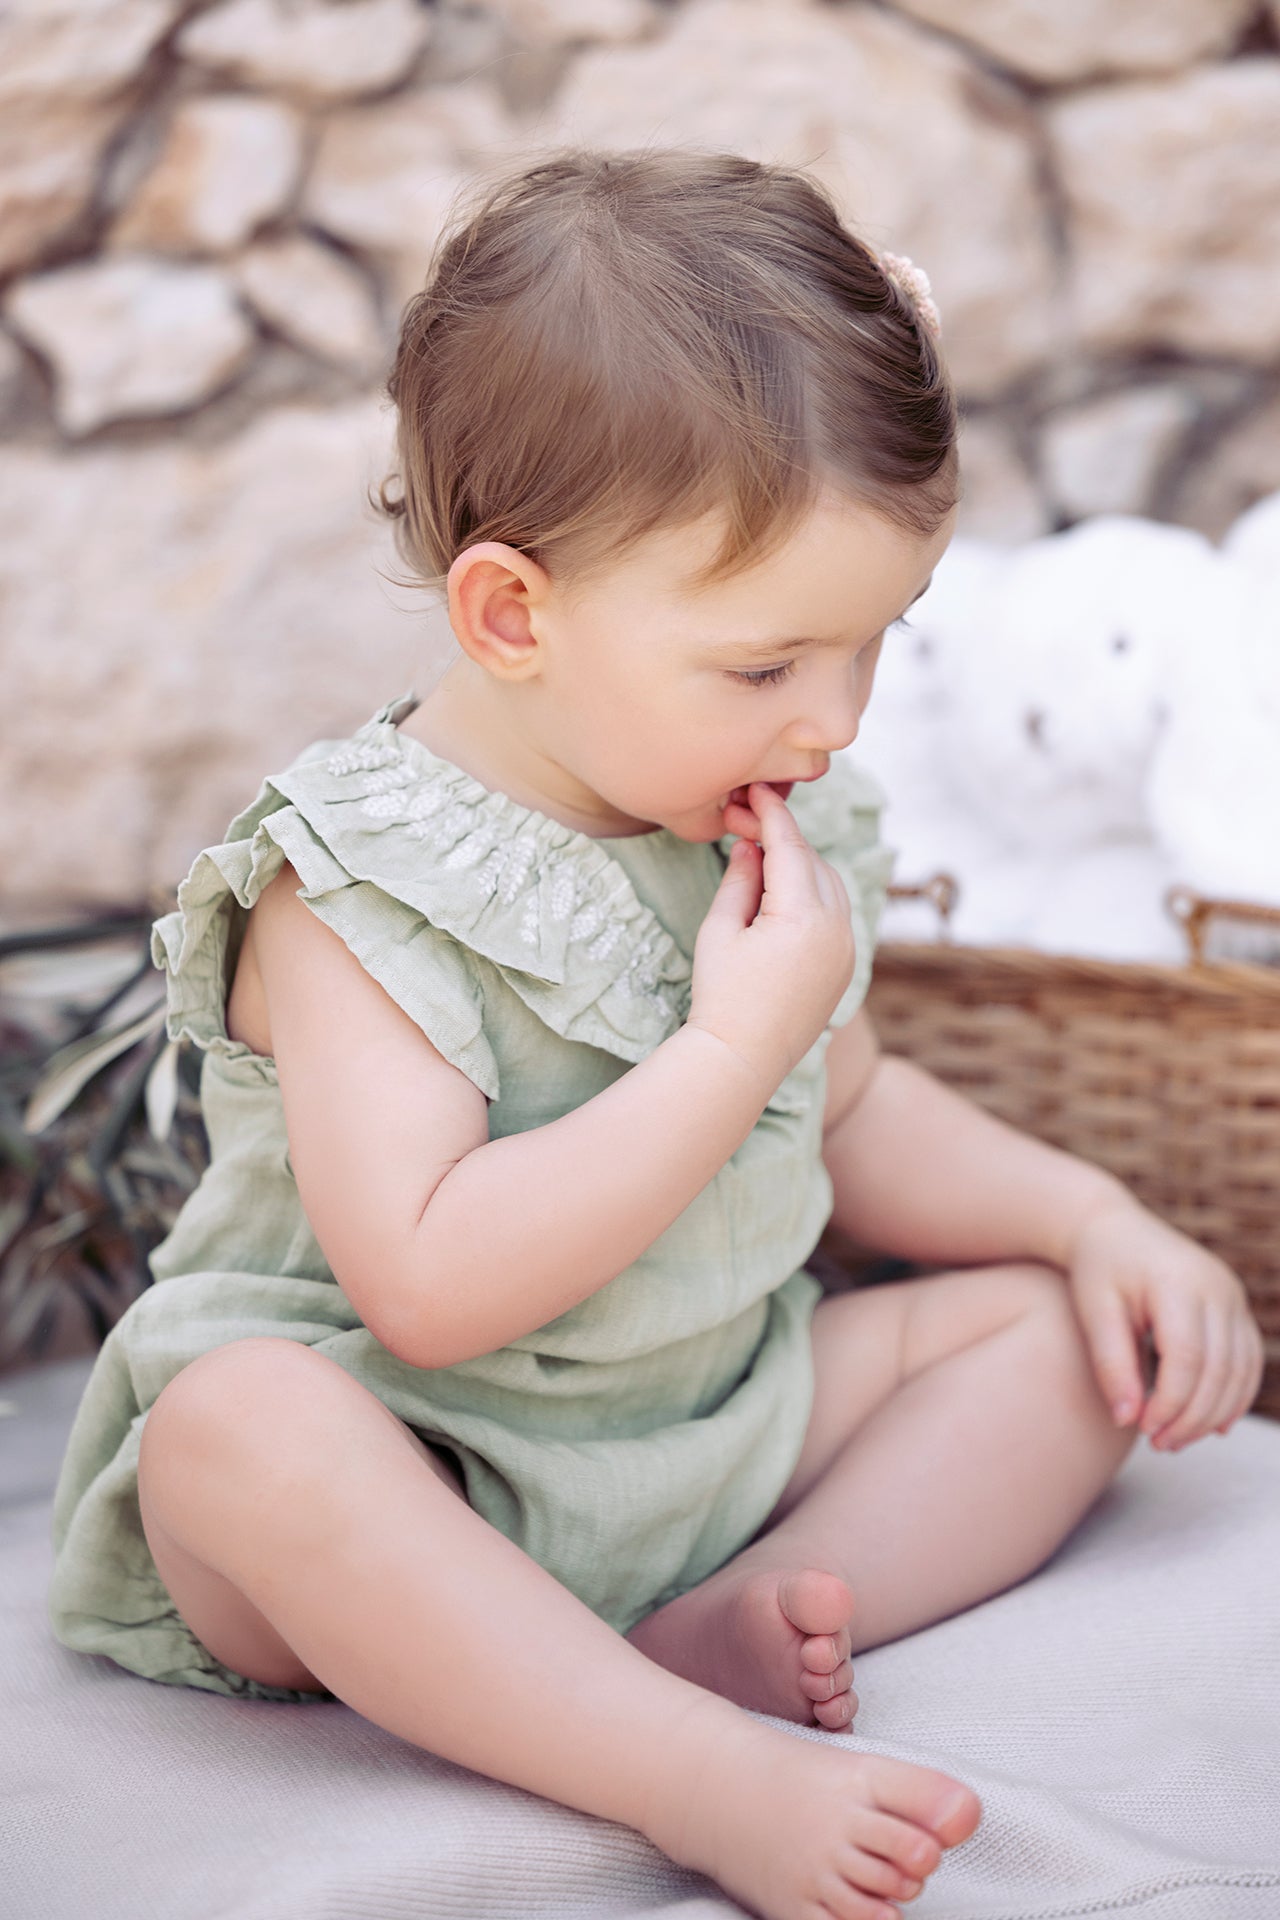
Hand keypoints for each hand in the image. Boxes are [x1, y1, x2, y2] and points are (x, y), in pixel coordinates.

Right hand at [688, 782, 855, 1092]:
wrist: (742, 1059)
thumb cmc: (721, 995)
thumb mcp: (720, 930)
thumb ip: (739, 880)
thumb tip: (750, 845)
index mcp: (803, 916)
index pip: (791, 847)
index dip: (772, 814)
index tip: (756, 791)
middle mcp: (837, 929)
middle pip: (815, 862)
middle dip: (784, 842)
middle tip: (747, 830)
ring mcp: (847, 949)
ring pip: (832, 886)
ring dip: (802, 868)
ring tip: (762, 865)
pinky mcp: (847, 966)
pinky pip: (838, 914)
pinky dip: (815, 896)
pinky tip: (782, 900)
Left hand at [1065, 1194, 1266, 1449]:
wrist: (1113, 1227)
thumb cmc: (1097, 1270)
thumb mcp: (1094, 1311)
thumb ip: (1110, 1364)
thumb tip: (1127, 1419)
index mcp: (1178, 1283)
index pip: (1187, 1358)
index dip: (1170, 1402)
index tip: (1143, 1429)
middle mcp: (1216, 1287)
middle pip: (1219, 1369)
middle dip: (1192, 1416)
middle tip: (1160, 1444)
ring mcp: (1231, 1295)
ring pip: (1240, 1370)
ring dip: (1214, 1414)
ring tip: (1176, 1439)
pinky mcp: (1235, 1306)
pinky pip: (1247, 1361)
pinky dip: (1234, 1397)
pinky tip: (1212, 1426)